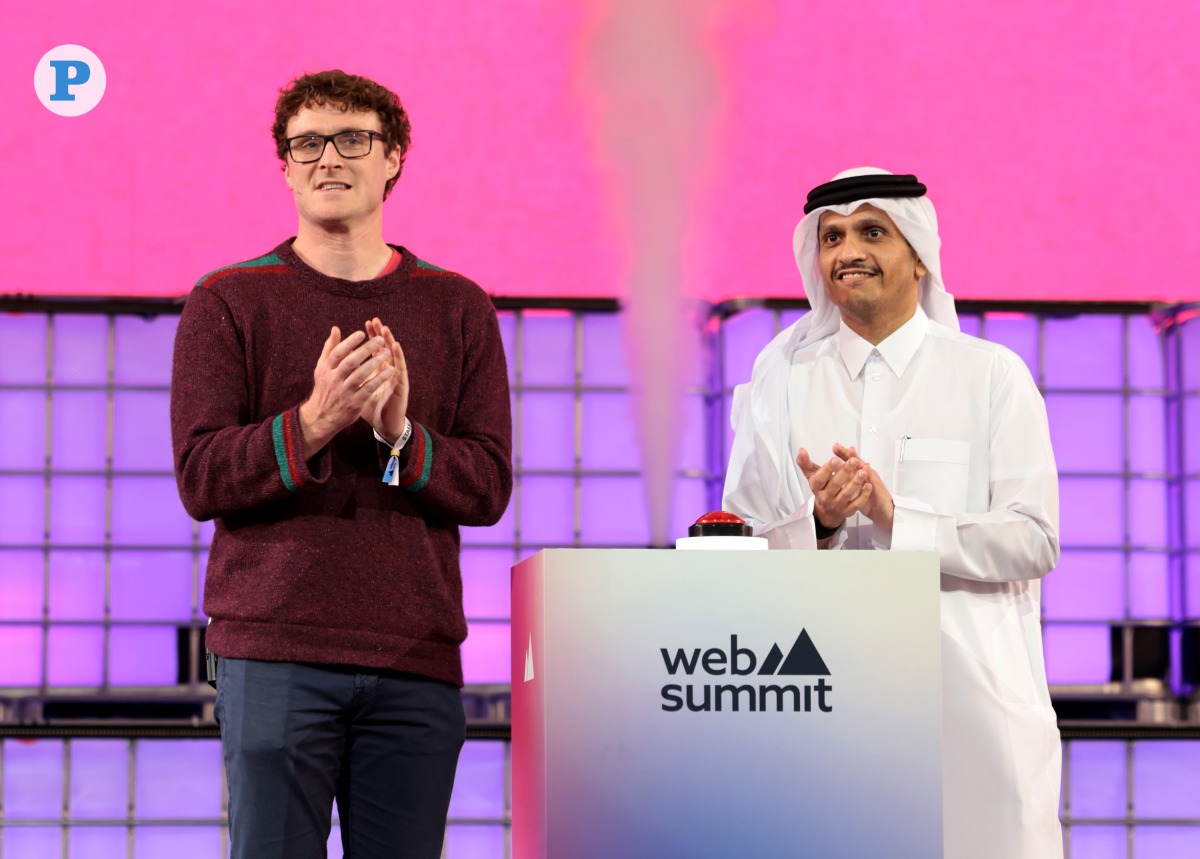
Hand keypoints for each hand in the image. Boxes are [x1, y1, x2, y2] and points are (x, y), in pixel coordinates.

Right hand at [298, 327, 393, 458]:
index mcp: (325, 369)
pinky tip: (390, 370)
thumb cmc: (325, 387)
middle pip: (350, 362)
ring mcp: (344, 392)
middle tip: (380, 339)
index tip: (362, 333)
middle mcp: (333, 380)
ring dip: (375, 362)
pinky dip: (379, 379)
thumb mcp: (322, 368)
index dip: (349, 342)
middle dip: (366, 349)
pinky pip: (369, 388)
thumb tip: (336, 328)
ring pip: (360, 375)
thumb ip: (330, 348)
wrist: (322, 417)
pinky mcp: (354, 403)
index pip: (337, 352)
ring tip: (387, 352)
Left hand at [360, 317, 408, 442]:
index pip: (374, 350)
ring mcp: (395, 377)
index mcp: (377, 371)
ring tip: (384, 329)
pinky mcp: (401, 385)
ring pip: (393, 355)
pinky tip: (395, 346)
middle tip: (375, 321)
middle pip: (384, 349)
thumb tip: (337, 364)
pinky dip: (398, 356)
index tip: (365, 325)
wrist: (383, 424)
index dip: (370, 338)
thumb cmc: (370, 407)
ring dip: (390, 341)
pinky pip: (400, 368)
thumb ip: (349, 375)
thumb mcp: (356, 389)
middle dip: (379, 335)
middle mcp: (387, 371)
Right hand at [796, 446, 872, 531]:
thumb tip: (801, 450)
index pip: (820, 479)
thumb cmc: (821, 489)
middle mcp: (826, 497)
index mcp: (817, 487)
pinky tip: (868, 485)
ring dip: (856, 482)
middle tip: (853, 460)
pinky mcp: (848, 511)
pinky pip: (856, 504)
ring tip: (863, 471)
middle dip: (845, 472)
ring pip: (847, 494)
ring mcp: (837, 505)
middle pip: (835, 485)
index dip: (827, 469)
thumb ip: (806, 463)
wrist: (827, 511)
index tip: (835, 459)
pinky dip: (863, 495)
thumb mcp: (812, 476)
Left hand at [832, 443, 893, 530]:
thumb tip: (833, 473)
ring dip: (858, 462)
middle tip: (838, 446)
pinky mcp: (878, 491)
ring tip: (851, 454)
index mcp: (860, 473)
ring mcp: (872, 481)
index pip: (850, 461)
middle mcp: (867, 475)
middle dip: (847, 454)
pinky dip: (868, 477)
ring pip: (865, 470)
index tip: (834, 446)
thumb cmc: (869, 499)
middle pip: (857, 462)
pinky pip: (873, 484)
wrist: (884, 510)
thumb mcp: (856, 488)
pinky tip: (866, 471)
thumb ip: (847, 478)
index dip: (843, 454)